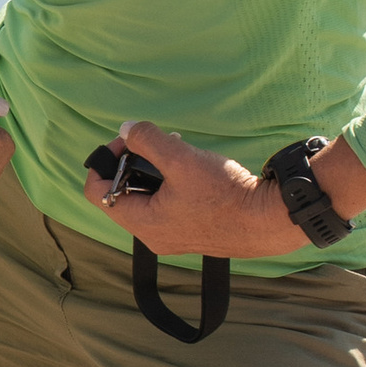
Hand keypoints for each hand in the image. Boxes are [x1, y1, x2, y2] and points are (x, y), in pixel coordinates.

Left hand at [78, 118, 283, 258]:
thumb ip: (148, 140)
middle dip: (134, 163)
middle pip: (122, 194)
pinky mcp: (192, 232)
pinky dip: (172, 184)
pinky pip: (167, 205)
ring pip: (147, 198)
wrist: (269, 220)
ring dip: (155, 171)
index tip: (127, 141)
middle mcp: (152, 236)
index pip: (96, 193)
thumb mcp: (181, 159)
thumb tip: (126, 129)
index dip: (105, 162)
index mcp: (142, 223)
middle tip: (157, 143)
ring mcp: (173, 237)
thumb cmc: (225, 194)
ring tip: (178, 150)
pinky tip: (193, 168)